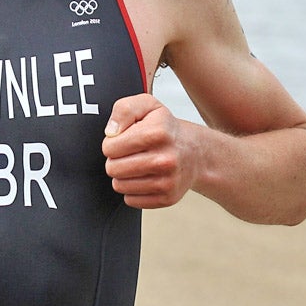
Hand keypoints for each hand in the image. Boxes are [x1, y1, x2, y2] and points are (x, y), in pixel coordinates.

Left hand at [101, 93, 199, 209]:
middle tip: (129, 153)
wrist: (195, 151)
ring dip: (123, 175)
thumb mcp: (146, 106)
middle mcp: (165, 159)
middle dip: (115, 160)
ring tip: (136, 164)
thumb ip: (124, 110)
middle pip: (113, 168)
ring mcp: (167, 181)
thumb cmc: (165, 128)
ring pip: (120, 186)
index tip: (123, 140)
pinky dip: (132, 190)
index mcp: (157, 133)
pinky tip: (144, 177)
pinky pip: (131, 200)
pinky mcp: (167, 198)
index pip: (110, 147)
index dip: (111, 143)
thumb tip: (111, 132)